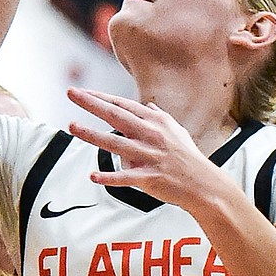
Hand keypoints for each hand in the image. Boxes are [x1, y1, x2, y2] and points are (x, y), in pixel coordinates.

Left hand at [68, 87, 216, 209]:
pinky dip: (109, 177)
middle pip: (115, 116)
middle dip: (92, 103)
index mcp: (156, 123)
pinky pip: (125, 177)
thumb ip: (159, 117)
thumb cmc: (188, 158)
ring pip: (115, 144)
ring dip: (91, 134)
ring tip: (72, 126)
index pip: (123, 105)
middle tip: (72, 93)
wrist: (204, 184)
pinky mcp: (149, 178)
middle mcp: (151, 136)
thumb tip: (148, 106)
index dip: (101, 97)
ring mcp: (149, 156)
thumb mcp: (177, 130)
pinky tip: (93, 176)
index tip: (83, 91)